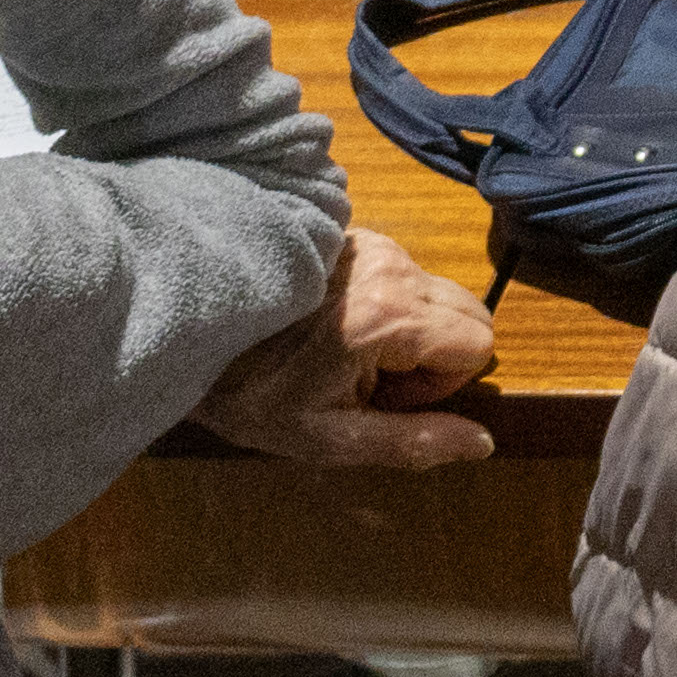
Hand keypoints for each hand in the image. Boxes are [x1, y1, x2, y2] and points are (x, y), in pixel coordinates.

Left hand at [191, 230, 498, 469]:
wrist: (193, 329)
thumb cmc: (256, 395)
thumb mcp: (330, 439)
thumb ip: (413, 442)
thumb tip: (483, 443)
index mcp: (389, 316)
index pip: (479, 343)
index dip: (444, 383)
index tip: (389, 397)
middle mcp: (393, 266)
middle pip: (470, 312)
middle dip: (438, 356)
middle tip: (373, 380)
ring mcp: (375, 244)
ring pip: (439, 295)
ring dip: (413, 330)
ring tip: (348, 353)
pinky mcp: (359, 233)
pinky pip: (408, 275)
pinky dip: (390, 304)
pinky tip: (337, 324)